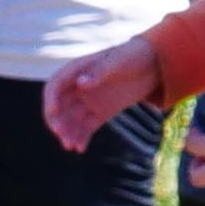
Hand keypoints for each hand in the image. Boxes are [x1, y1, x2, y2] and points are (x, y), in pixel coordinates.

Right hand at [39, 37, 161, 154]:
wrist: (153, 65)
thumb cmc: (133, 56)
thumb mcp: (118, 62)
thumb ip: (100, 71)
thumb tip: (81, 83)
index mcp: (77, 71)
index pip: (56, 85)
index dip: (51, 98)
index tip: (53, 111)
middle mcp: (78, 88)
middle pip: (59, 106)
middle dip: (56, 120)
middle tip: (60, 133)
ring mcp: (89, 101)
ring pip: (71, 119)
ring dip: (67, 132)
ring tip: (70, 146)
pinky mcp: (99, 113)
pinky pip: (86, 128)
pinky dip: (81, 137)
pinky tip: (80, 149)